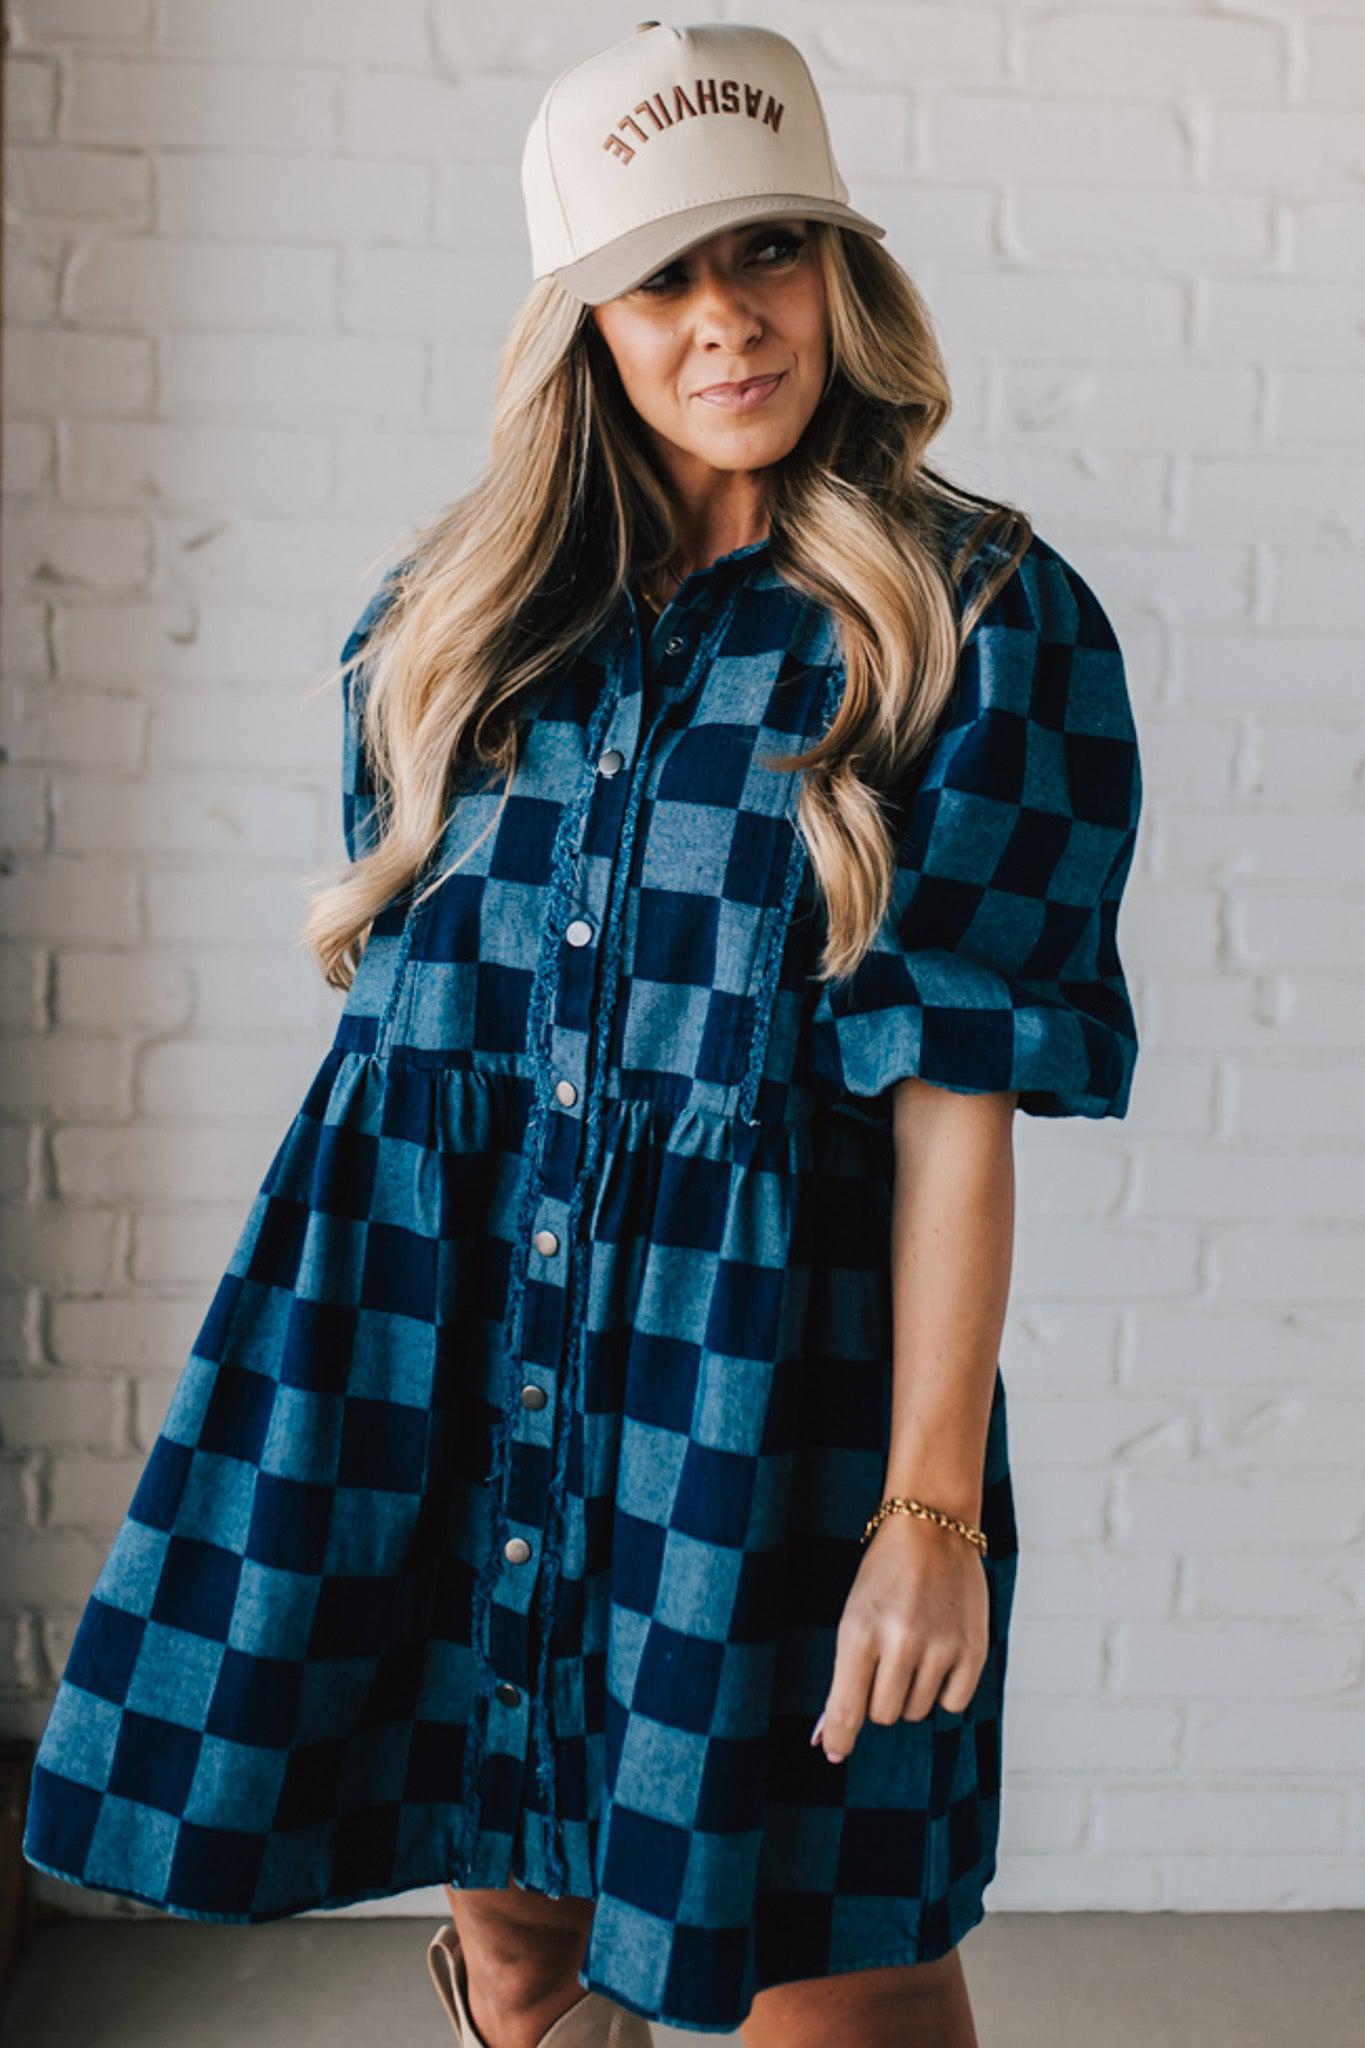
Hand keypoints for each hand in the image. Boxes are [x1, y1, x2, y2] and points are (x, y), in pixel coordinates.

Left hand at [810, 1510, 989, 1763]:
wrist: (932, 1530)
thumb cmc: (883, 1577)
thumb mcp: (852, 1617)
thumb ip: (844, 1678)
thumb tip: (827, 1740)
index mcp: (860, 1631)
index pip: (846, 1707)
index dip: (838, 1738)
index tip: (833, 1751)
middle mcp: (901, 1641)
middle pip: (884, 1715)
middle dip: (879, 1698)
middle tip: (885, 1662)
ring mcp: (941, 1646)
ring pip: (917, 1711)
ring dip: (911, 1692)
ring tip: (913, 1648)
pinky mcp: (974, 1649)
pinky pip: (953, 1704)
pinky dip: (943, 1691)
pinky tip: (939, 1657)